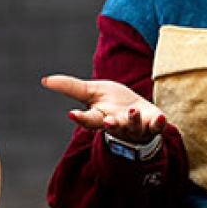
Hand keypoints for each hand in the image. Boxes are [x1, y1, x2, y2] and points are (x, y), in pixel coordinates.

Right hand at [41, 75, 166, 142]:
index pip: (89, 119)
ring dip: (133, 120)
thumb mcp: (91, 93)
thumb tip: (45, 80)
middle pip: (113, 127)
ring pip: (134, 126)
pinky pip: (157, 127)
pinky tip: (162, 118)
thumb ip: (70, 88)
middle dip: (112, 125)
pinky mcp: (153, 124)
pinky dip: (160, 123)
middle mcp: (118, 125)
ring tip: (131, 111)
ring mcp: (136, 127)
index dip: (81, 117)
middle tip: (108, 122)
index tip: (72, 114)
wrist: (138, 113)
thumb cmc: (112, 103)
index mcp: (100, 118)